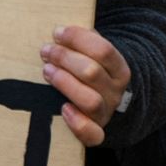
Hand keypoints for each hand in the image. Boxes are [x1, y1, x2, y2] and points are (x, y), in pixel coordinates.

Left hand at [41, 24, 131, 147]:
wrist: (106, 101)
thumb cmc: (91, 69)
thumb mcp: (93, 52)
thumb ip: (83, 41)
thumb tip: (60, 32)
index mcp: (119, 68)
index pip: (103, 50)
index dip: (77, 39)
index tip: (57, 33)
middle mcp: (116, 91)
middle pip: (92, 72)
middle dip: (64, 58)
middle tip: (45, 52)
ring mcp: (106, 112)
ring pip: (90, 100)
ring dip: (65, 83)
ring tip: (47, 72)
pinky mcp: (97, 131)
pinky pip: (93, 134)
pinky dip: (78, 124)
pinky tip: (64, 108)